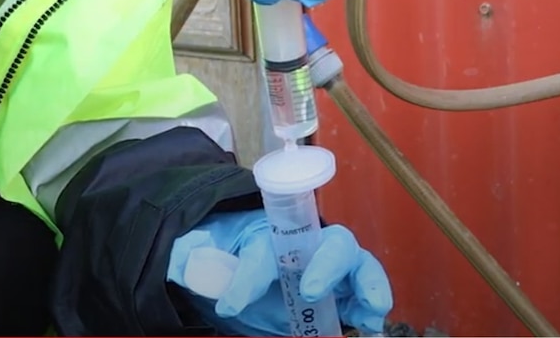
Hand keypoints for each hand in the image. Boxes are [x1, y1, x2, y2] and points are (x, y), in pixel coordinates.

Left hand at [167, 210, 392, 335]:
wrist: (250, 273)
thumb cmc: (232, 260)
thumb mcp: (209, 258)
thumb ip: (198, 257)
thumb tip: (187, 258)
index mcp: (267, 236)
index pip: (261, 251)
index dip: (247, 278)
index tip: (228, 305)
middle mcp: (306, 246)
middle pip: (328, 242)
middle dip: (324, 264)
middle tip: (310, 291)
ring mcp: (329, 268)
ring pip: (356, 263)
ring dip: (368, 282)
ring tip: (372, 307)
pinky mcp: (342, 293)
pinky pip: (364, 293)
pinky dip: (372, 305)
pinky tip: (372, 322)